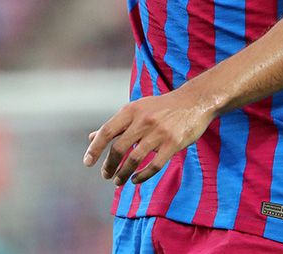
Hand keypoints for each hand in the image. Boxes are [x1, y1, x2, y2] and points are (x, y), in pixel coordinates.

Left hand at [83, 89, 216, 186]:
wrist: (194, 101)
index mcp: (131, 110)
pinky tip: (135, 179)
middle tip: (105, 175)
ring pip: (134, 159)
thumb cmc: (161, 107)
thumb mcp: (136, 110)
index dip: (95, 148)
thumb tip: (91, 137)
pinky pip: (154, 165)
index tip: (87, 162)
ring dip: (123, 173)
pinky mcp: (173, 143)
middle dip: (109, 165)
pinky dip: (142, 175)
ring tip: (118, 181)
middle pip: (119, 148)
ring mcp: (159, 132)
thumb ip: (115, 125)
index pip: (107, 131)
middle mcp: (143, 120)